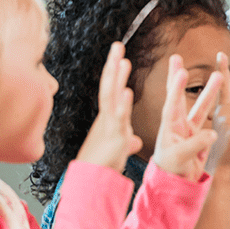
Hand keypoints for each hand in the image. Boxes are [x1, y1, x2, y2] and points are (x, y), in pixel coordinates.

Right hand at [76, 41, 142, 170]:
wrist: (93, 182)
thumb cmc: (104, 166)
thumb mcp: (120, 149)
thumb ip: (128, 141)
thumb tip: (136, 140)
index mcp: (109, 118)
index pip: (112, 90)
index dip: (115, 73)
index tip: (120, 57)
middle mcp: (107, 118)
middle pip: (109, 86)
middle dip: (113, 66)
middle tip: (117, 45)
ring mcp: (110, 126)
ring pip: (112, 97)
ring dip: (117, 78)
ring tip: (123, 60)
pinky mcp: (115, 138)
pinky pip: (119, 119)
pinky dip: (123, 105)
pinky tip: (127, 92)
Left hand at [151, 54, 221, 180]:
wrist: (175, 186)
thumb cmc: (172, 171)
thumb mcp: (180, 158)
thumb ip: (195, 144)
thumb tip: (213, 134)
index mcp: (169, 126)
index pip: (172, 102)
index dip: (176, 87)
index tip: (179, 70)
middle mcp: (178, 124)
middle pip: (180, 96)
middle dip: (179, 77)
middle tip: (178, 57)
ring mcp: (190, 130)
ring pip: (201, 106)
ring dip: (210, 91)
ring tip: (219, 76)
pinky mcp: (200, 137)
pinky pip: (211, 120)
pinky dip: (219, 111)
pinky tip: (229, 104)